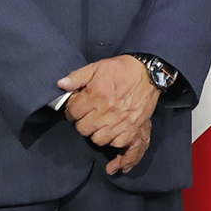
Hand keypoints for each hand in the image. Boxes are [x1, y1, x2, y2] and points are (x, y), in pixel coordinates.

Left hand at [59, 55, 158, 172]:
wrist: (149, 73)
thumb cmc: (121, 70)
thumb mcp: (97, 67)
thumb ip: (77, 77)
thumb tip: (60, 85)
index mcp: (96, 95)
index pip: (72, 113)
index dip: (71, 110)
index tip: (77, 107)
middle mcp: (107, 110)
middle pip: (82, 128)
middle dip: (82, 122)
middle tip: (88, 115)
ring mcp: (121, 121)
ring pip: (98, 139)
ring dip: (96, 132)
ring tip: (99, 123)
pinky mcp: (133, 127)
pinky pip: (117, 143)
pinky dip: (113, 139)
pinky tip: (112, 130)